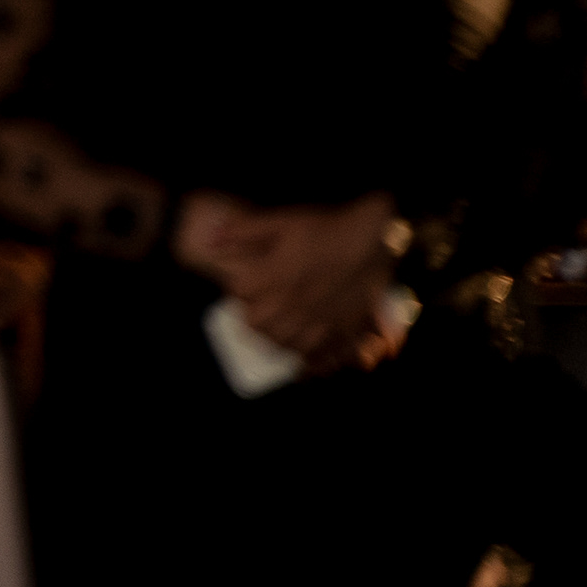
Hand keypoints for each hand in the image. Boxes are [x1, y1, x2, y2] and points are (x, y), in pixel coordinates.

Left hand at [175, 189, 406, 374]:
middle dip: (253, 320)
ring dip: (277, 341)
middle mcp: (295, 305)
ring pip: (288, 346)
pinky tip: (307, 365)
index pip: (240, 295)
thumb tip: (211, 239)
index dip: (238, 290)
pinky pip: (326, 358)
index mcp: (275, 278)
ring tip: (278, 333)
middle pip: (259, 327)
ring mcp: (321, 322)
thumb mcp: (281, 221)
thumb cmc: (326, 228)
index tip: (244, 285)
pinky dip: (314, 365)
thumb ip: (244, 231)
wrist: (375, 237)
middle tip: (257, 311)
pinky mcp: (346, 331)